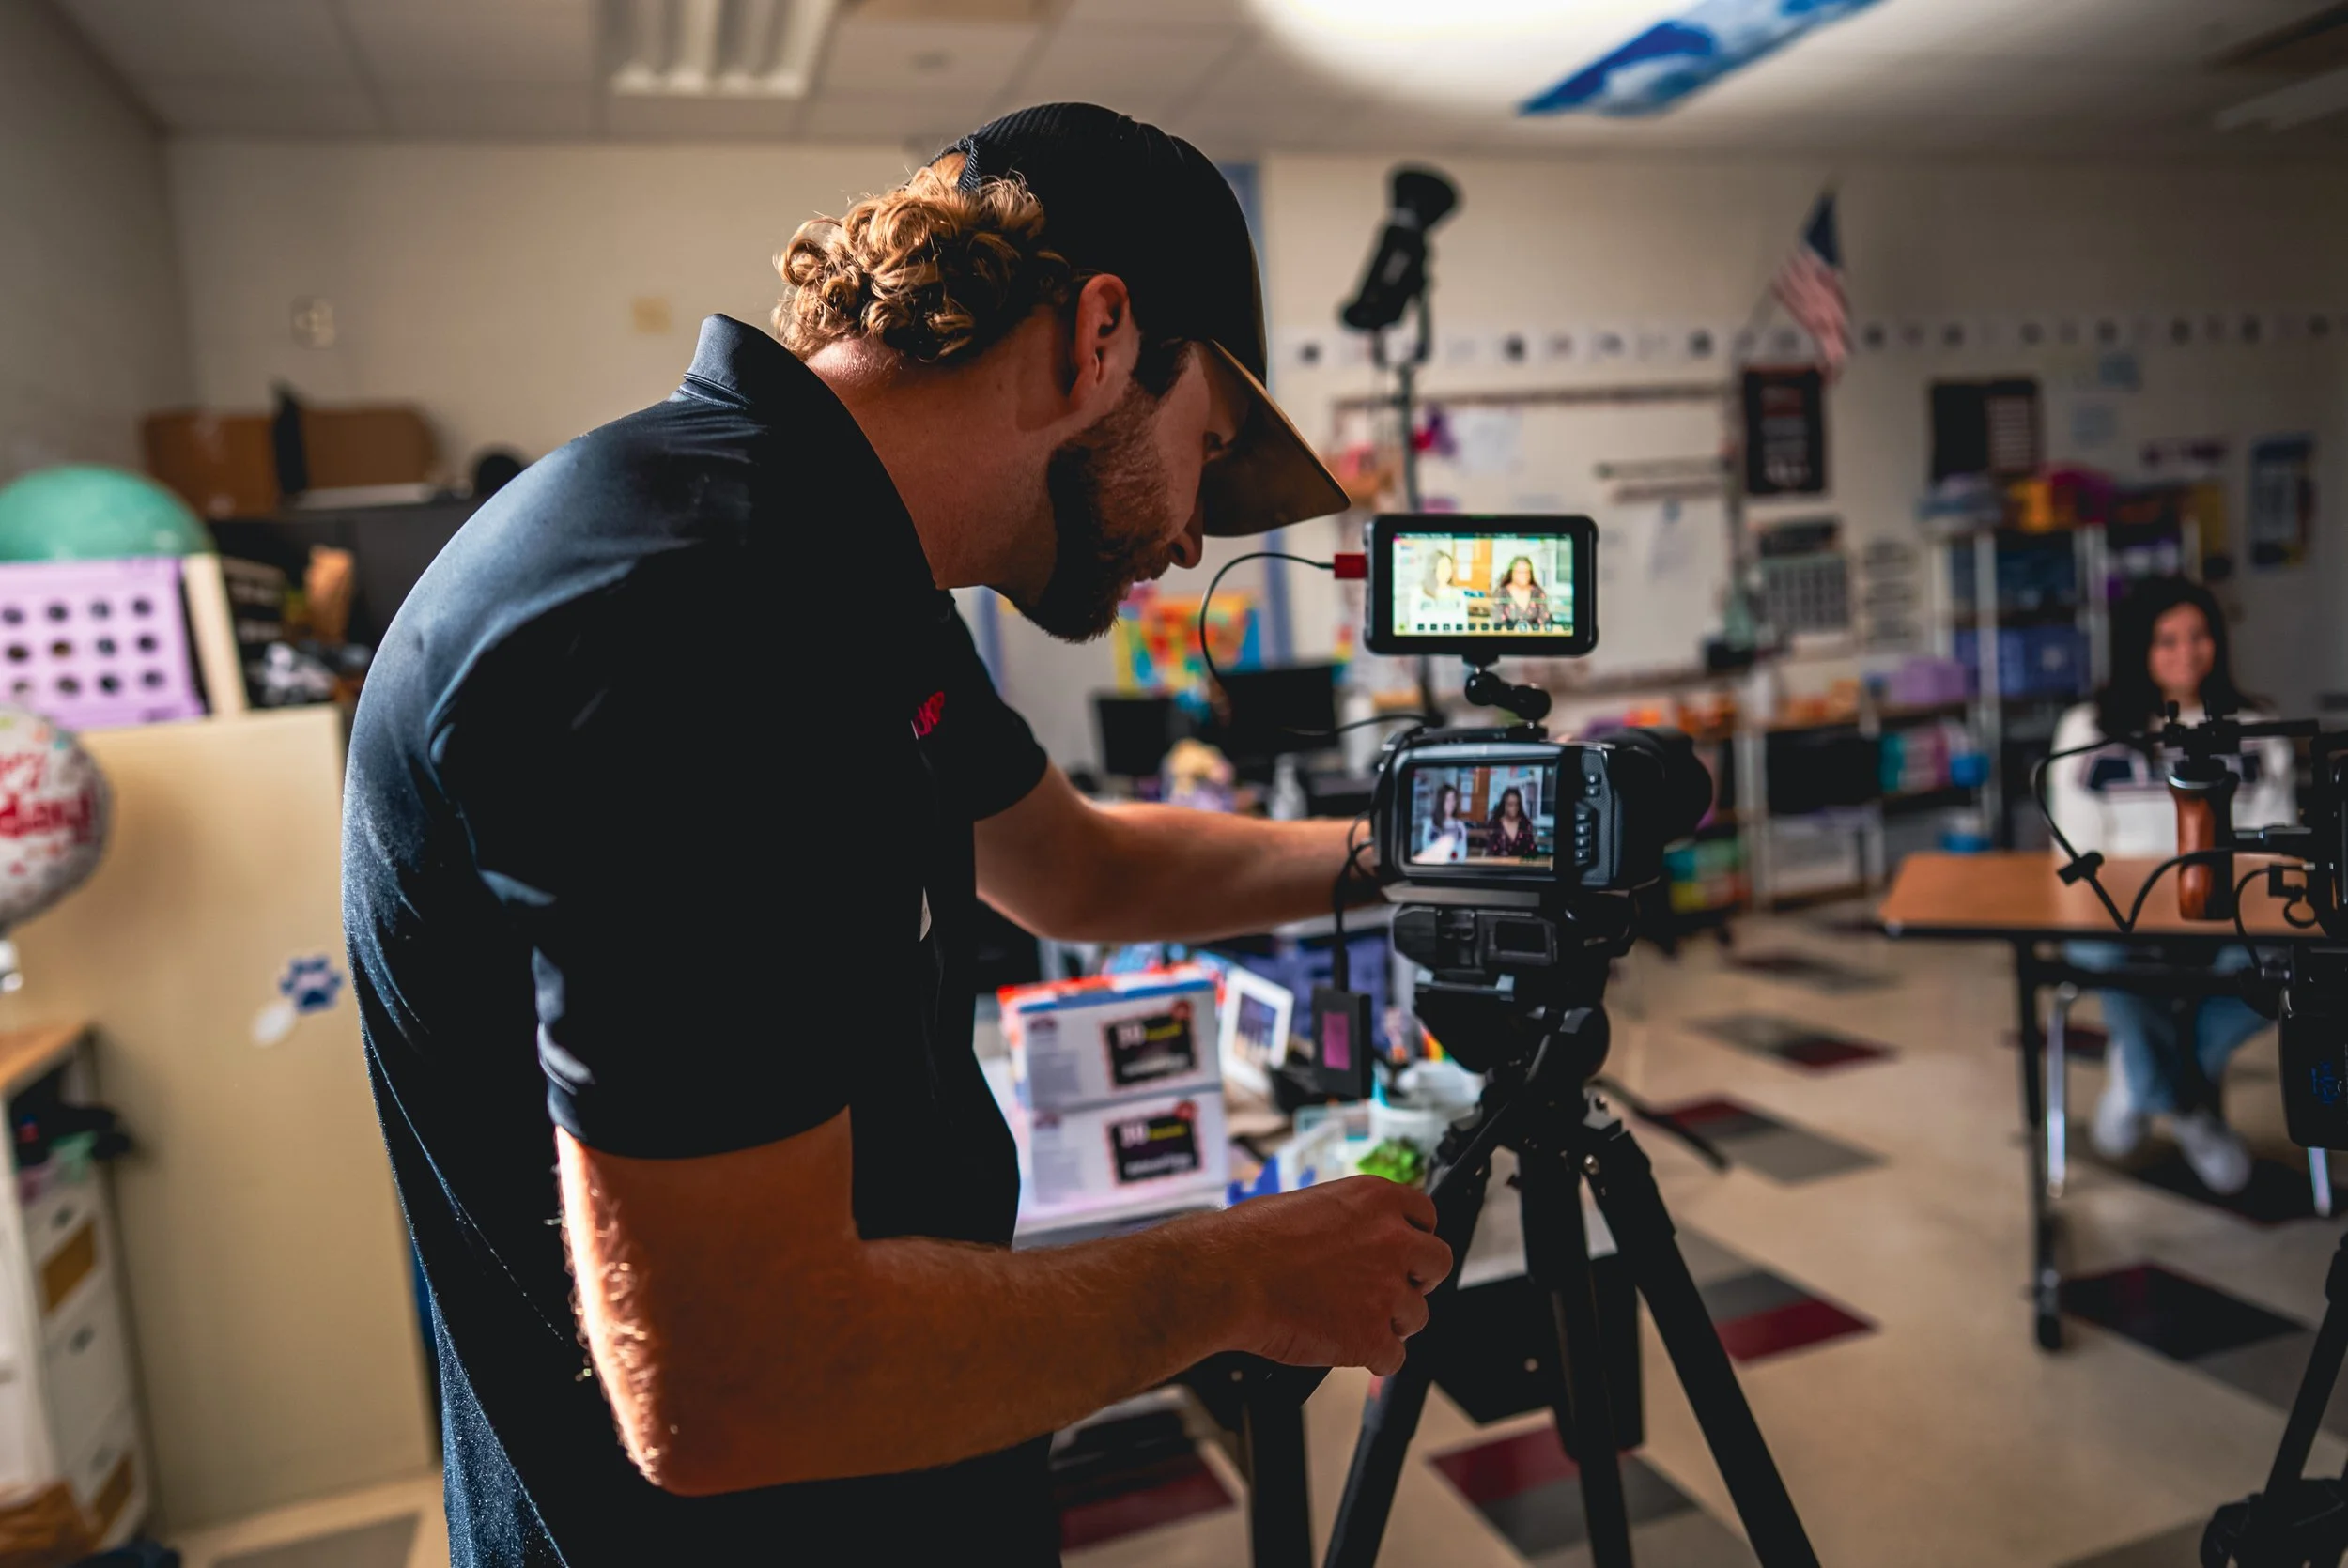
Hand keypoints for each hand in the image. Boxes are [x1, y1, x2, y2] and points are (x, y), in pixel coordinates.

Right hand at [1216, 1176, 1451, 1375]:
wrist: (1227, 1277)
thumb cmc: (1250, 1239)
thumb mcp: (1309, 1204)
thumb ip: (1348, 1221)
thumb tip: (1352, 1239)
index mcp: (1377, 1200)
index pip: (1427, 1216)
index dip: (1413, 1237)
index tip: (1401, 1250)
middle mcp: (1393, 1241)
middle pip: (1438, 1263)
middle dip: (1416, 1278)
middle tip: (1386, 1288)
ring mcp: (1387, 1291)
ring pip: (1417, 1316)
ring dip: (1389, 1321)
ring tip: (1347, 1319)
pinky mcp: (1373, 1337)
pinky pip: (1393, 1357)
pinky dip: (1371, 1357)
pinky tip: (1343, 1346)